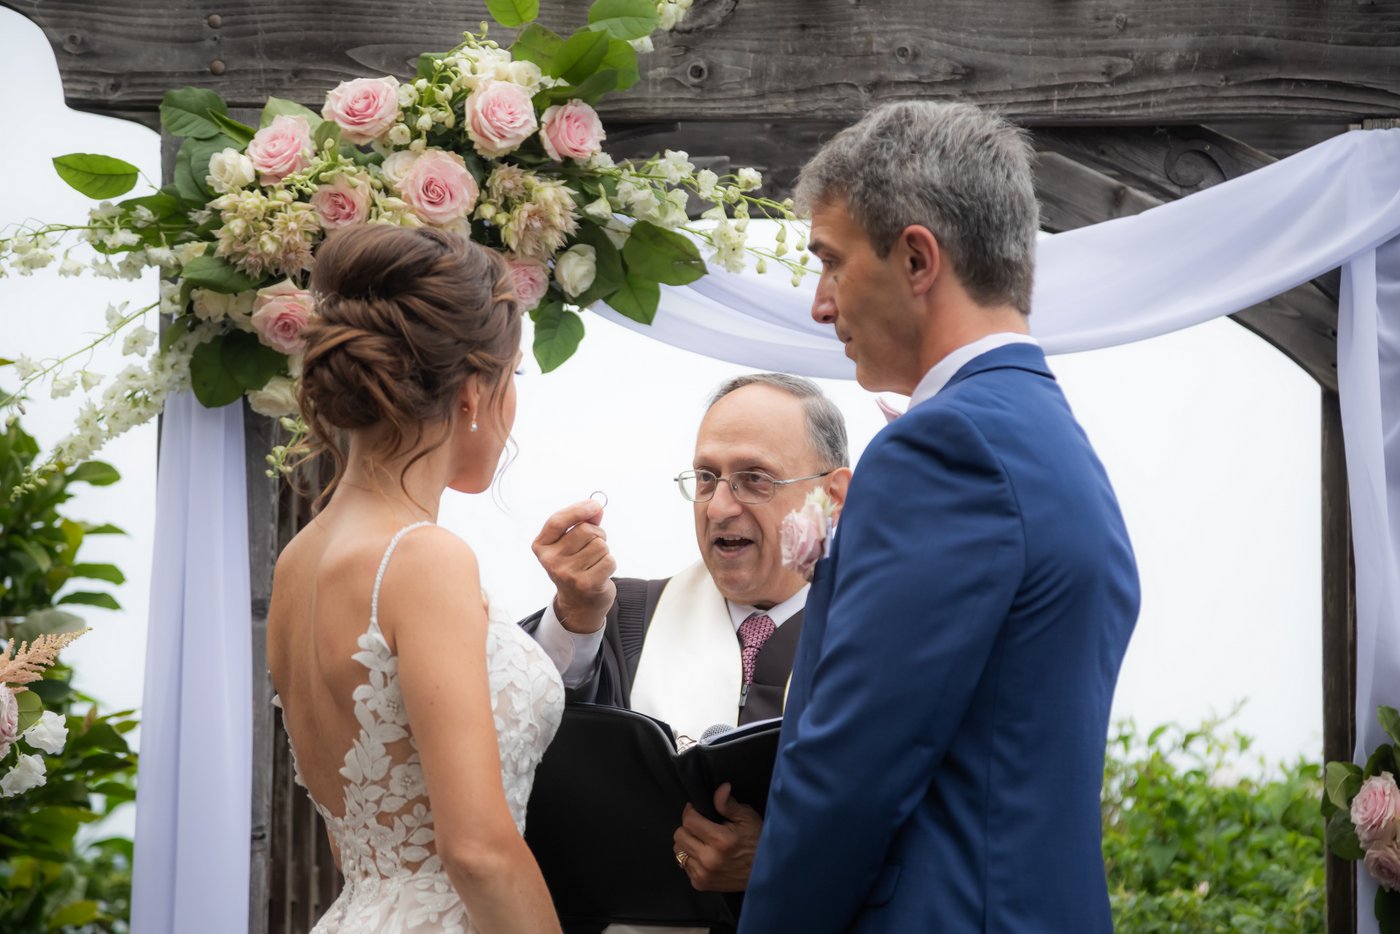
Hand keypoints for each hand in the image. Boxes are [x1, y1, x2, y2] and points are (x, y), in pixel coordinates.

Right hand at [531, 500, 616, 633]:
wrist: (579, 603)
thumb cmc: (575, 566)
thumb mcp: (571, 543)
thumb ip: (583, 522)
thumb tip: (597, 508)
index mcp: (541, 547)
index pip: (557, 521)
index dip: (578, 510)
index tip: (595, 506)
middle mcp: (550, 561)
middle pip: (585, 530)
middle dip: (597, 534)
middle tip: (593, 547)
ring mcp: (567, 574)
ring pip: (600, 545)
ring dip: (603, 551)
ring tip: (594, 562)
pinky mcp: (585, 584)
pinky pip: (609, 560)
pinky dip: (609, 564)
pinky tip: (599, 573)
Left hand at [673, 783, 762, 892]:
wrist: (764, 873)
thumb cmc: (757, 841)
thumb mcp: (747, 818)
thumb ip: (729, 804)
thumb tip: (720, 787)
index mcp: (720, 840)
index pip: (689, 821)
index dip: (691, 811)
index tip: (696, 809)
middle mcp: (708, 859)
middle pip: (679, 836)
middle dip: (687, 827)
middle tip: (700, 826)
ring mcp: (703, 874)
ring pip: (678, 851)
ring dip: (687, 843)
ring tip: (702, 841)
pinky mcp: (700, 884)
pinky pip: (683, 865)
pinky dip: (691, 858)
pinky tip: (705, 855)